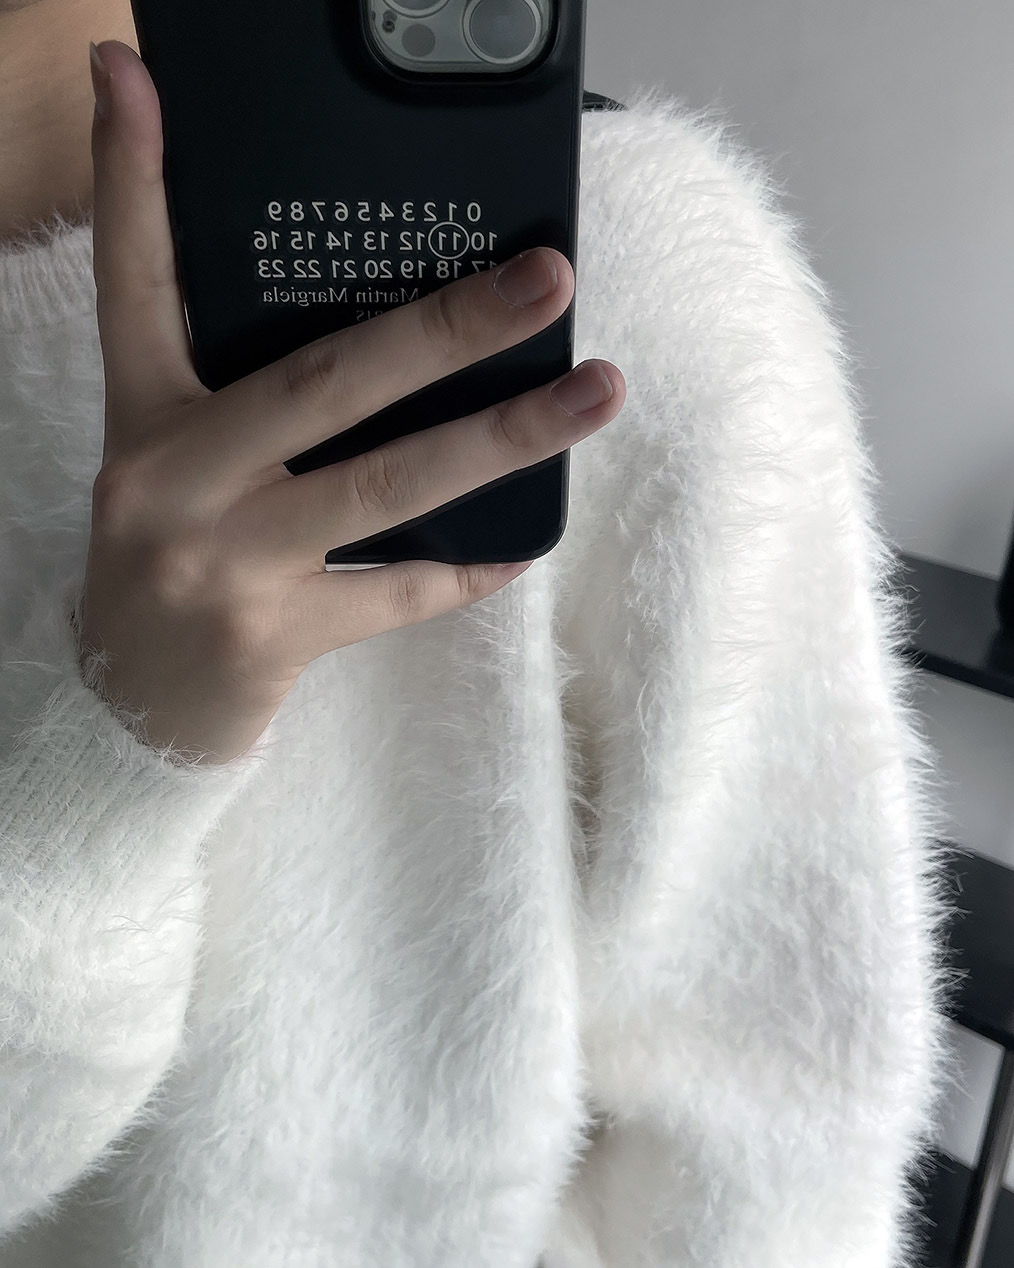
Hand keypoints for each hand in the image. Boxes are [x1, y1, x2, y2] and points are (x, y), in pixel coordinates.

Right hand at [79, 40, 625, 763]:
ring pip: (384, 487)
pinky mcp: (274, 637)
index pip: (133, 280)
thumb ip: (244, 392)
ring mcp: (226, 563)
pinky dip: (466, 569)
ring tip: (594, 393)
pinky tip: (527, 544)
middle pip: (321, 381)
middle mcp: (175, 480)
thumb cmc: (170, 554)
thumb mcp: (177, 459)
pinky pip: (395, 593)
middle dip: (444, 327)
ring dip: (500, 438)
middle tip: (547, 277)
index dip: (131, 179)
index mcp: (146, 417)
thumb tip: (377, 332)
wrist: (130, 699)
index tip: (131, 77)